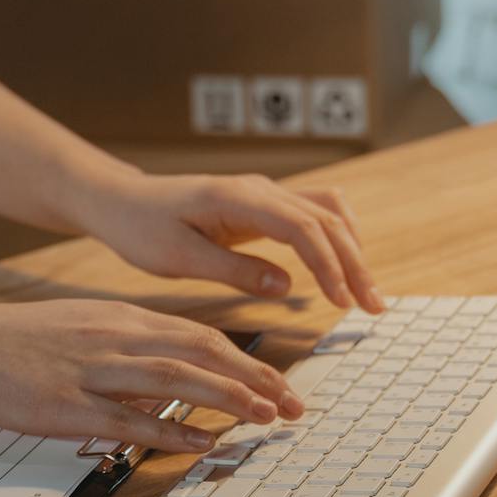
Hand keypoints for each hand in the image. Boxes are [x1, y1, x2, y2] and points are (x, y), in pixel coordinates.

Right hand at [0, 296, 303, 452]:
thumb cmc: (13, 342)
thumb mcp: (80, 328)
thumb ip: (126, 344)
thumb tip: (171, 368)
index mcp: (121, 319)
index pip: (201, 334)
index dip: (247, 361)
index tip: (280, 383)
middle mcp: (115, 338)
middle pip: (203, 352)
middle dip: (256, 379)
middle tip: (293, 406)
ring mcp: (92, 371)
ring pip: (177, 378)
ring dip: (229, 399)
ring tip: (266, 418)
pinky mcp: (67, 406)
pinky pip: (129, 419)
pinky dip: (172, 430)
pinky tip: (202, 442)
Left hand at [75, 171, 383, 311]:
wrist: (123, 201)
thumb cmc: (142, 228)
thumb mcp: (178, 258)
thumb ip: (234, 270)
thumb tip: (287, 287)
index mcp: (238, 198)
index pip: (303, 228)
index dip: (329, 265)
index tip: (343, 303)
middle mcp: (259, 188)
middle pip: (327, 219)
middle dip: (355, 263)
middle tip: (374, 307)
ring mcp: (265, 192)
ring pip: (328, 213)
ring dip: (352, 251)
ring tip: (367, 294)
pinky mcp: (264, 204)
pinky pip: (314, 213)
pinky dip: (337, 238)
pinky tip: (343, 267)